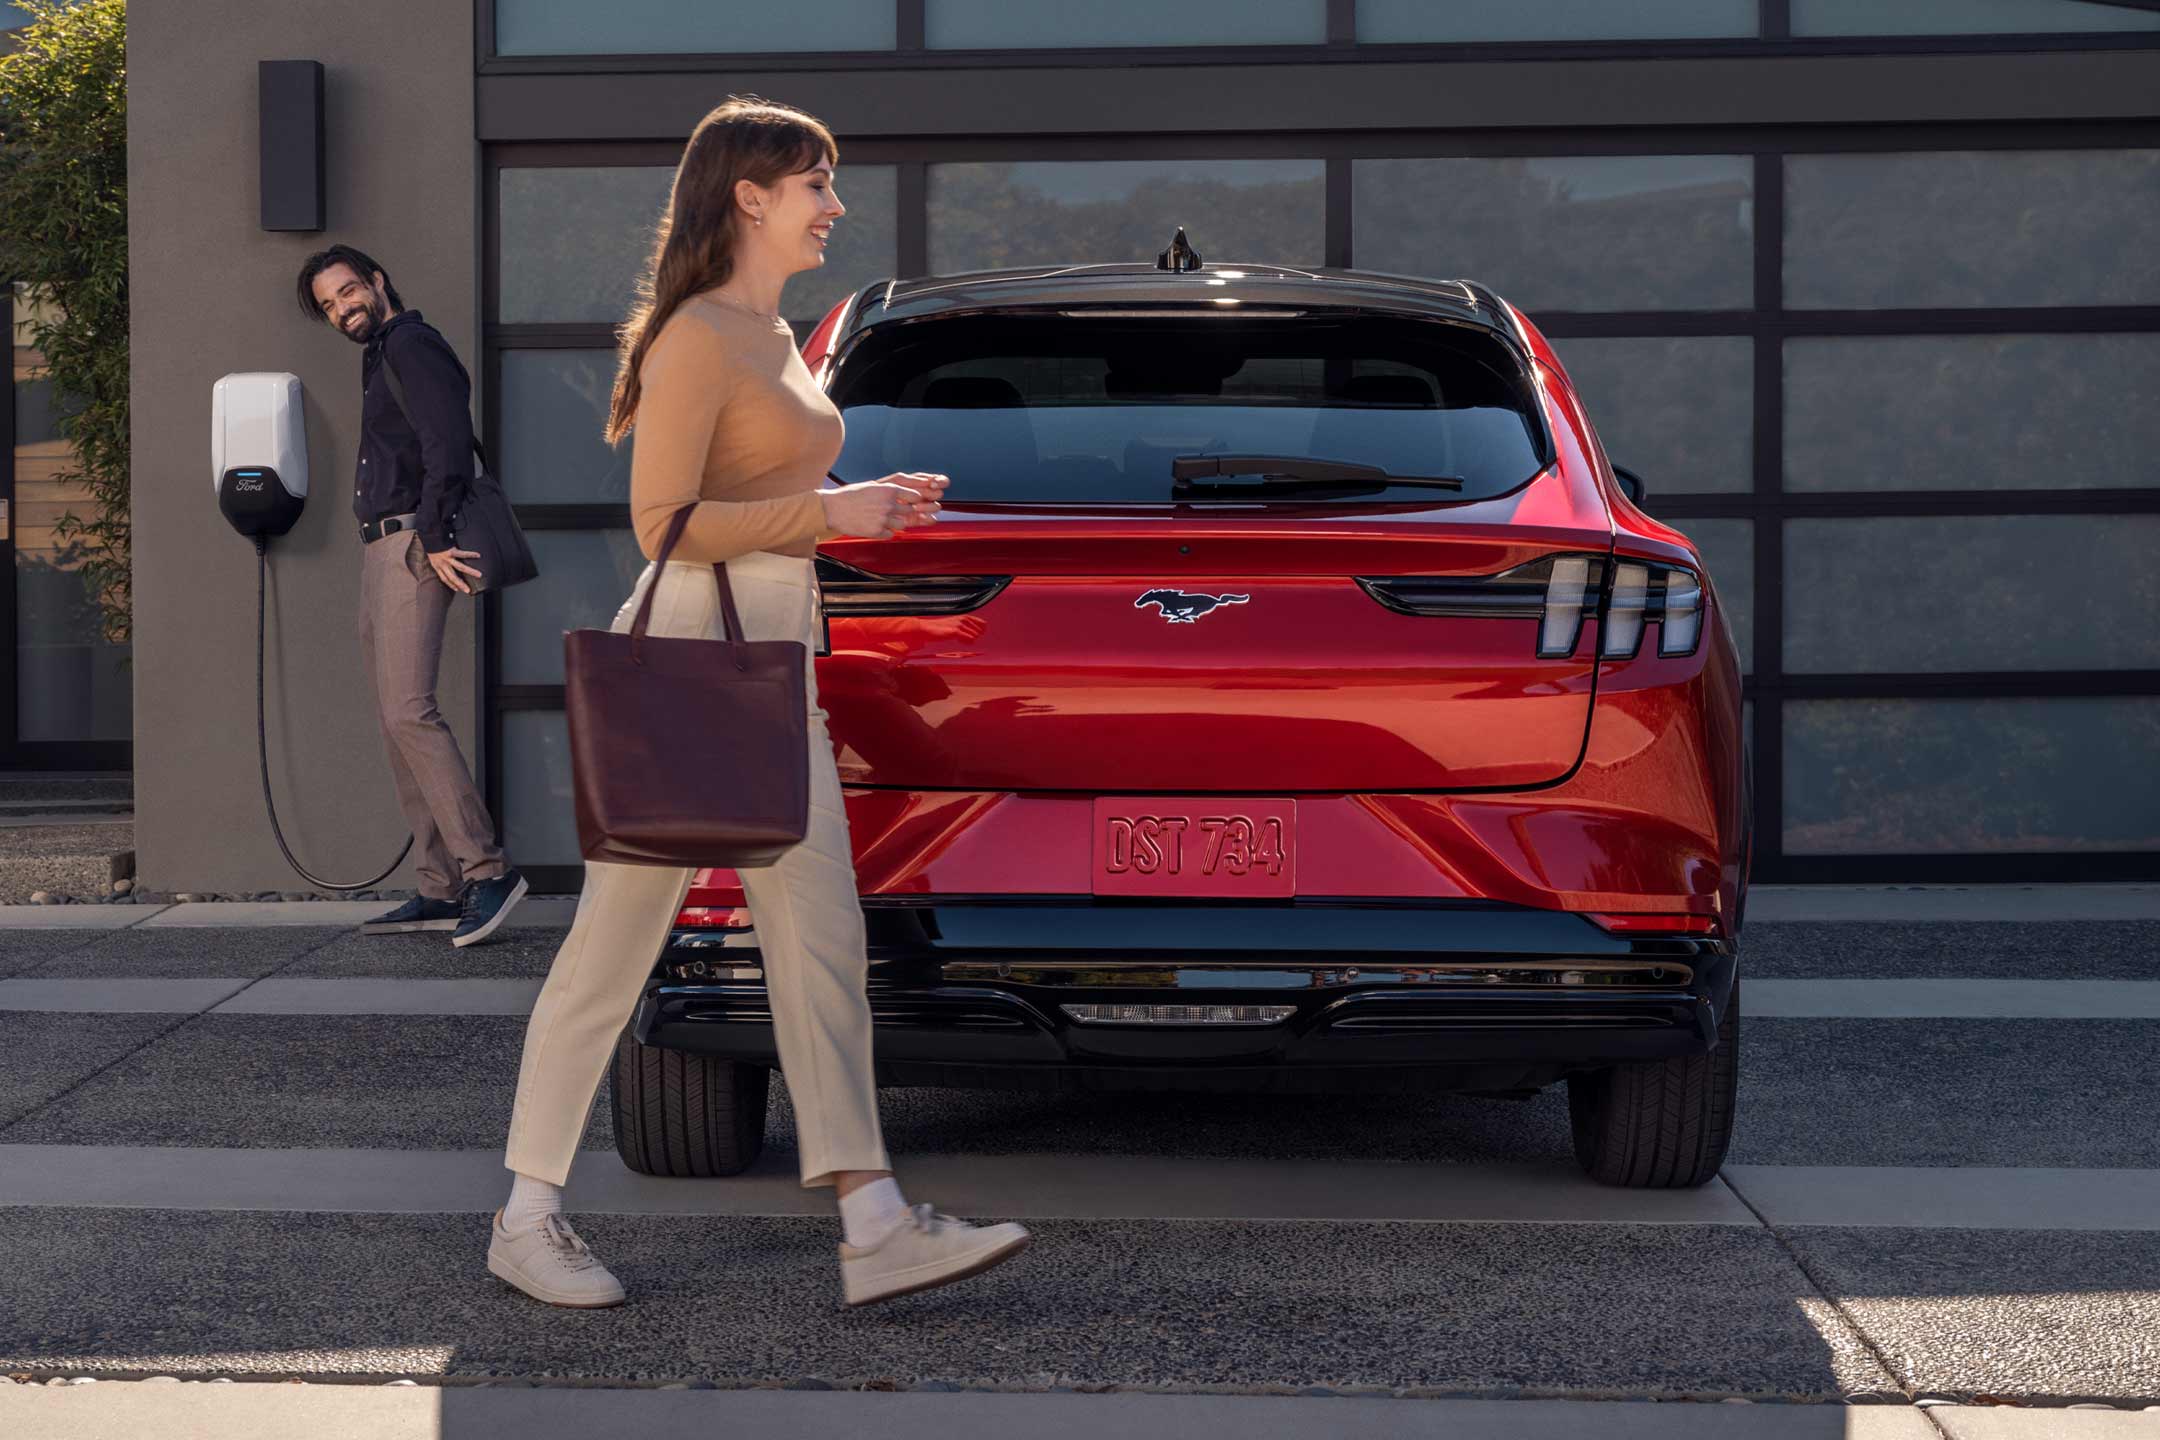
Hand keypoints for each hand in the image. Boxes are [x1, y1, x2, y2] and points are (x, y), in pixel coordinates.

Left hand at [426, 546, 483, 593]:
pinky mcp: (452, 551)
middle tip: (468, 589)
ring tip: (479, 574)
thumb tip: (447, 569)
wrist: (429, 538)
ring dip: (470, 572)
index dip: (451, 585)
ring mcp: (448, 558)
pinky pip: (463, 554)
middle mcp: (443, 564)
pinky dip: (471, 555)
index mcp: (437, 567)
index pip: (445, 579)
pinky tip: (477, 555)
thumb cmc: (432, 548)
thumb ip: (439, 565)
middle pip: (452, 577)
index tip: (457, 590)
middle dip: (461, 584)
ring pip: (460, 567)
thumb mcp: (432, 559)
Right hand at [819, 472, 948, 538]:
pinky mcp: (877, 532)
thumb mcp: (871, 486)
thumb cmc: (850, 496)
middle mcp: (888, 505)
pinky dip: (885, 532)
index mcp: (888, 490)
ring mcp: (883, 519)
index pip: (914, 496)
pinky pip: (890, 534)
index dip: (913, 499)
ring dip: (895, 523)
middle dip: (903, 511)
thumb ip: (888, 490)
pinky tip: (874, 526)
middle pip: (909, 511)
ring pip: (902, 524)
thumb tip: (902, 493)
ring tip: (882, 519)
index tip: (909, 501)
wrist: (832, 509)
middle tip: (892, 511)